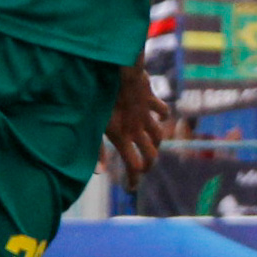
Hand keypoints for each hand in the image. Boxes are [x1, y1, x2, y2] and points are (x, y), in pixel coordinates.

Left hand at [104, 64, 170, 180]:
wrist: (117, 68)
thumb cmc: (98, 95)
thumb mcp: (94, 124)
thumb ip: (97, 150)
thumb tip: (99, 173)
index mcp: (121, 137)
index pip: (133, 167)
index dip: (134, 180)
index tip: (131, 188)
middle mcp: (137, 129)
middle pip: (150, 156)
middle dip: (148, 166)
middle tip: (142, 170)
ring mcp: (146, 115)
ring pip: (159, 136)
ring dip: (156, 145)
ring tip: (151, 148)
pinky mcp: (150, 100)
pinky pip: (162, 112)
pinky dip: (161, 117)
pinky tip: (158, 118)